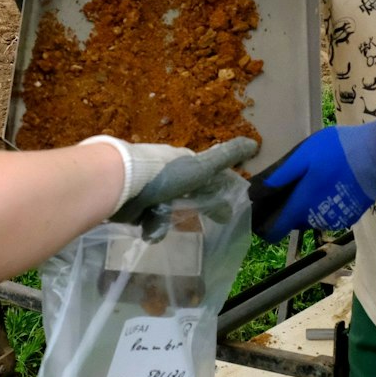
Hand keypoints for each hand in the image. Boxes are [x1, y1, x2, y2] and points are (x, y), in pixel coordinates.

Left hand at [83, 135, 257, 224]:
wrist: (122, 180)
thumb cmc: (165, 174)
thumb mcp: (201, 167)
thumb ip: (226, 156)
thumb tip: (254, 143)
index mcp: (185, 164)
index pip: (210, 178)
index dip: (221, 193)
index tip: (229, 211)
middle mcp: (168, 175)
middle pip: (187, 194)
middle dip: (196, 206)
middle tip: (206, 222)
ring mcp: (150, 191)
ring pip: (167, 209)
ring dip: (171, 219)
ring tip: (173, 228)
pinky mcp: (134, 206)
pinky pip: (148, 220)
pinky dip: (152, 227)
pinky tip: (152, 233)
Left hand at [247, 117, 375, 239]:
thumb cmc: (337, 151)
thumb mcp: (303, 156)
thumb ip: (280, 176)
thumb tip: (255, 194)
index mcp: (301, 206)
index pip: (276, 231)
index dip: (265, 225)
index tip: (261, 212)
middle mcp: (316, 219)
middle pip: (293, 221)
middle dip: (288, 207)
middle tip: (291, 184)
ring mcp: (336, 219)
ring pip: (311, 217)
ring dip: (307, 205)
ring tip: (312, 181)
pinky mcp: (350, 215)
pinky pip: (329, 213)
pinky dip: (325, 203)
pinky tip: (330, 185)